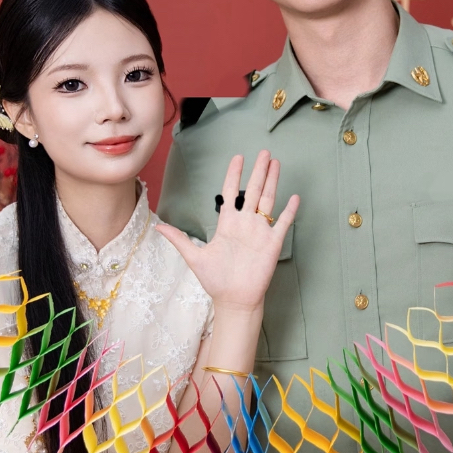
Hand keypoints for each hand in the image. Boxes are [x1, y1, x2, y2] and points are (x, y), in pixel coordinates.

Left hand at [156, 151, 299, 312]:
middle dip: (258, 171)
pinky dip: (289, 211)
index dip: (234, 174)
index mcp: (228, 223)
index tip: (238, 157)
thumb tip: (158, 226)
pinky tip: (295, 197)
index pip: (231, 191)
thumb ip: (179, 239)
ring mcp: (260, 231)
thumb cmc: (215, 280)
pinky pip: (283, 223)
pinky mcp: (272, 243)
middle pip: (253, 190)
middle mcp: (245, 223)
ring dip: (272, 181)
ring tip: (276, 163)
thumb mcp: (194, 257)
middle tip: (263, 152)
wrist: (233, 300)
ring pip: (268, 200)